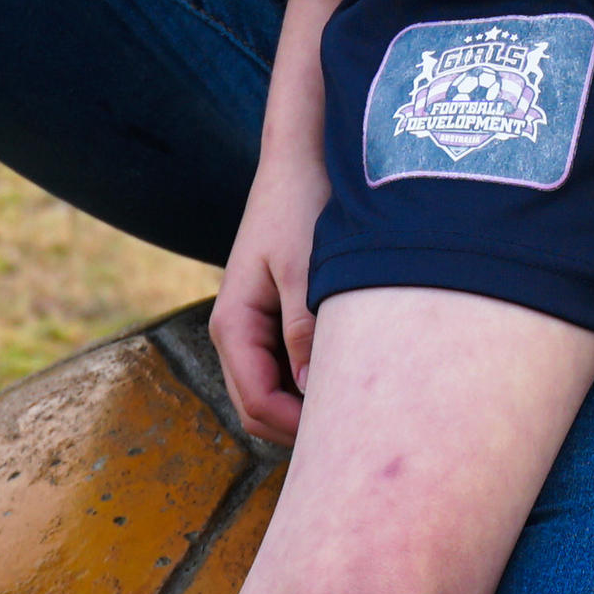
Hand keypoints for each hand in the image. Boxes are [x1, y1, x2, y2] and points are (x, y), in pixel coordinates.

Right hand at [210, 126, 329, 443]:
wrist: (300, 159)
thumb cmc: (301, 205)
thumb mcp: (305, 268)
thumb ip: (303, 328)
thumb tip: (312, 390)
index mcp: (232, 324)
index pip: (256, 403)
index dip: (297, 429)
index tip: (346, 434)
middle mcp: (236, 332)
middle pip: (259, 408)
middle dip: (300, 427)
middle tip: (359, 431)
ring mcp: (254, 326)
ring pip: (273, 392)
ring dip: (307, 406)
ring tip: (360, 406)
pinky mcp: (275, 317)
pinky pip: (287, 367)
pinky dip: (312, 381)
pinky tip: (351, 375)